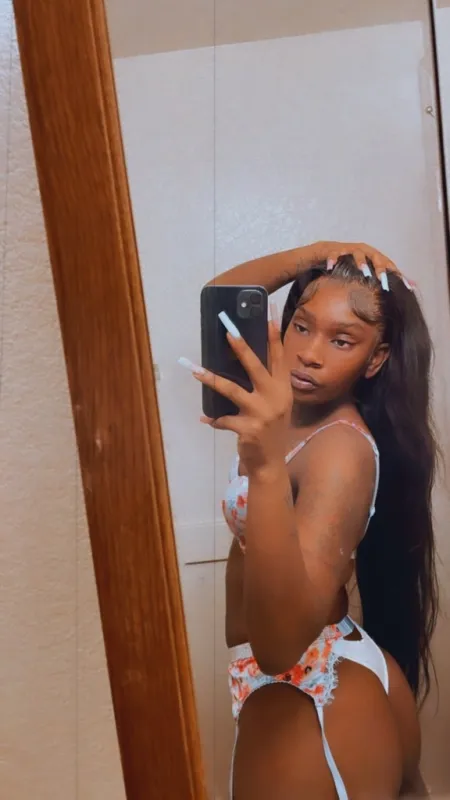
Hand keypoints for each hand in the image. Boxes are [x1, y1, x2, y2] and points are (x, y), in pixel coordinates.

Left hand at [179, 309, 291, 475]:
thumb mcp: (276, 406)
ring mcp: (262, 413)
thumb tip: (239, 364)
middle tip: (228, 332)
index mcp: (283, 390)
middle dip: (242, 348)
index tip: (269, 317)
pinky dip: (214, 419)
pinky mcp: (248, 428)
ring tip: (196, 372)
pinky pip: (223, 419)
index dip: (274, 338)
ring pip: (231, 389)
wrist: (271, 463)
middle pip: (256, 367)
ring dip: (211, 380)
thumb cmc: (270, 430)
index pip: (279, 359)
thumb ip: (265, 387)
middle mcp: (276, 398)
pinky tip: (205, 419)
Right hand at [312, 241, 414, 291]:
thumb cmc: (353, 264)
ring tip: (363, 271)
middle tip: (383, 280)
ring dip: (361, 262)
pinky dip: (334, 259)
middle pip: (376, 258)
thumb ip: (390, 278)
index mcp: (375, 257)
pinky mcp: (335, 250)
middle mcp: (365, 251)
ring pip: (357, 254)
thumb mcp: (372, 270)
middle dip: (380, 269)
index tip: (404, 287)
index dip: (397, 275)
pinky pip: (334, 254)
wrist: (329, 252)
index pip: (389, 266)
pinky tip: (332, 267)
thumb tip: (413, 286)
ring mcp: (350, 250)